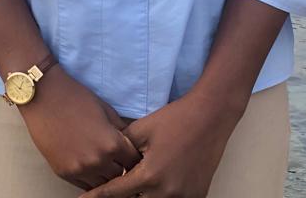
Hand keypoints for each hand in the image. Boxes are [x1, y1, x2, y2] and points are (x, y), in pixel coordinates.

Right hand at [18, 65, 142, 188]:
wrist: (44, 97)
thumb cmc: (75, 98)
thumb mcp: (105, 109)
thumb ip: (120, 129)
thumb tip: (132, 143)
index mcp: (111, 143)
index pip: (133, 161)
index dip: (134, 157)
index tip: (131, 154)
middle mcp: (98, 161)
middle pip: (120, 176)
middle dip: (121, 167)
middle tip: (118, 159)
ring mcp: (80, 170)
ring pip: (103, 184)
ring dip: (105, 175)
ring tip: (103, 162)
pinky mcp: (65, 173)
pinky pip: (85, 185)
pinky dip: (90, 178)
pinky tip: (89, 165)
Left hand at [82, 89, 245, 197]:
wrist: (209, 116)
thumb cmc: (174, 119)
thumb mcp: (141, 129)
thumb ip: (122, 148)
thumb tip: (110, 159)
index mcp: (149, 176)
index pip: (115, 192)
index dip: (96, 196)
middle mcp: (166, 193)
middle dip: (122, 196)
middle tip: (111, 187)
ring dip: (141, 195)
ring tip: (134, 183)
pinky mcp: (196, 197)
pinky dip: (160, 195)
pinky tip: (154, 186)